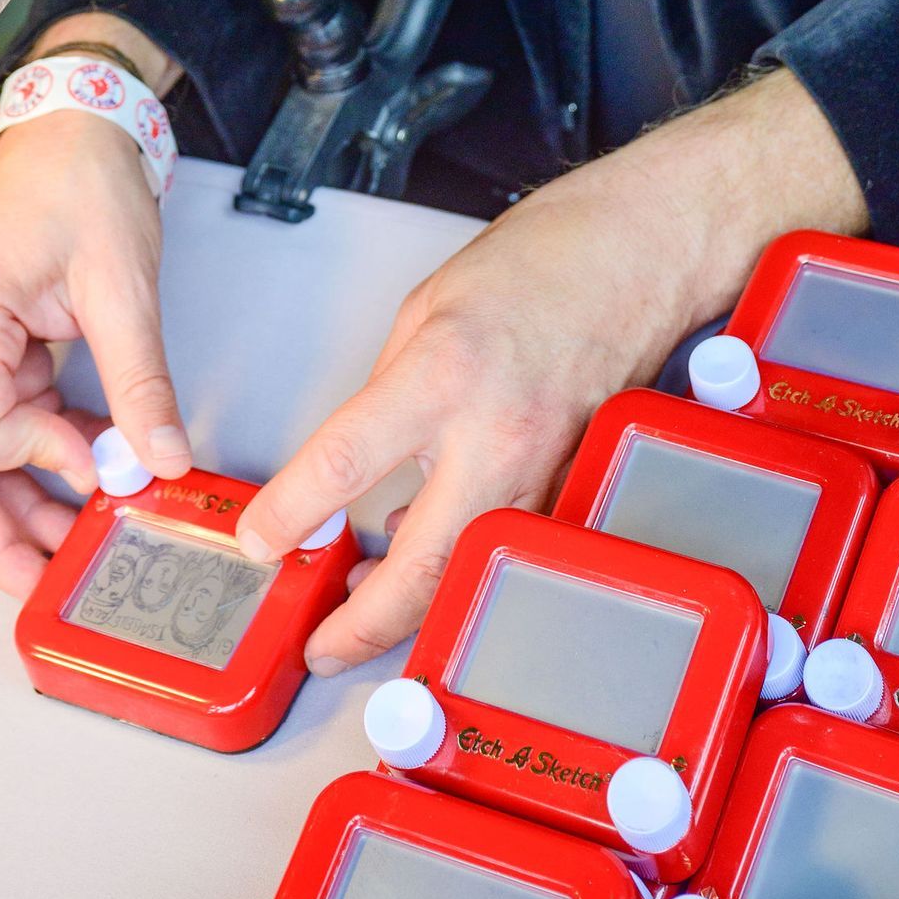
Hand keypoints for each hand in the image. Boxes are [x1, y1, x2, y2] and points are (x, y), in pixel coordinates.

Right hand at [0, 14, 186, 594]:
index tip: (104, 480)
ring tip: (84, 540)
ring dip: (23, 500)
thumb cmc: (79, 178)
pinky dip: (40, 455)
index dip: (38, 474)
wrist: (71, 120)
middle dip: (0, 535)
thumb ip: (139, 378)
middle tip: (53, 588)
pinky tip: (92, 472)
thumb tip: (160, 459)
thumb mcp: (122, 282)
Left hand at [235, 70, 864, 669]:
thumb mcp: (425, 312)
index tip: (259, 541)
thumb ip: (386, 394)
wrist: (639, 253)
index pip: (345, 461)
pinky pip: (512, 548)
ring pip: (471, 574)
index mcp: (442, 373)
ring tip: (365, 610)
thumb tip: (353, 467)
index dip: (290, 513)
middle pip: (420, 565)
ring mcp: (545, 470)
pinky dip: (469, 566)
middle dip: (362, 624)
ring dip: (416, 607)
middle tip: (322, 645)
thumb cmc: (542, 264)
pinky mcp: (575, 488)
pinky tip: (437, 557)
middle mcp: (497, 433)